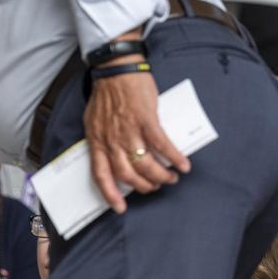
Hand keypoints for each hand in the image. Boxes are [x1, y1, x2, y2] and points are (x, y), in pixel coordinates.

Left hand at [84, 62, 189, 212]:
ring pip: (145, 164)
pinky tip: (183, 164)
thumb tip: (114, 156)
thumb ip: (103, 139)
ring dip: (160, 175)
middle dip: (143, 186)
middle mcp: (112, 139)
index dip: (110, 194)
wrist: (116, 70)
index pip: (100, 174)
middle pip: (127, 174)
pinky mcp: (146, 119)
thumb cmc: (106, 94)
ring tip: (171, 177)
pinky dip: (174, 157)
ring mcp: (129, 130)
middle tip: (155, 186)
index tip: (120, 208)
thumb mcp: (94, 121)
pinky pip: (162, 145)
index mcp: (97, 141)